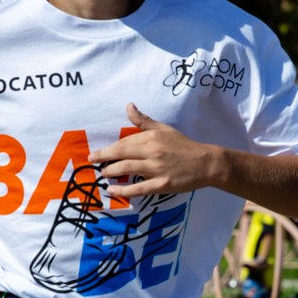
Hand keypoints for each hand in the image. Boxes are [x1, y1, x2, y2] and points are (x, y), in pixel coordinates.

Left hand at [90, 103, 219, 201]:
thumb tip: (128, 106)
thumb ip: (143, 120)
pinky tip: (112, 191)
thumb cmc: (183, 145)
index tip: (94, 154)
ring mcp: (157, 169)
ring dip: (111, 172)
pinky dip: (124, 190)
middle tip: (92, 162)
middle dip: (104, 158)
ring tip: (103, 174)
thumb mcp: (163, 129)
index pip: (124, 143)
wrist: (205, 162)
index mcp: (151, 138)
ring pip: (127, 169)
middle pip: (122, 154)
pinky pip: (139, 188)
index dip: (107, 149)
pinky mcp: (162, 184)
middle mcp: (152, 152)